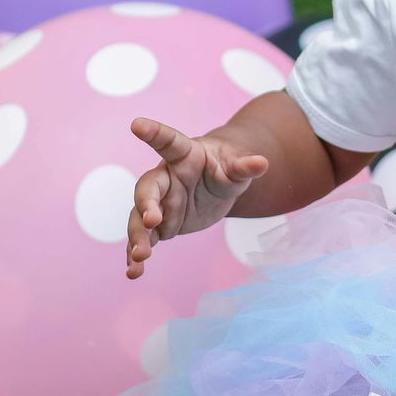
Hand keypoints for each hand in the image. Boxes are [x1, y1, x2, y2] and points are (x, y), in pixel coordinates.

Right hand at [125, 117, 268, 278]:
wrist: (218, 184)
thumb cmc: (226, 167)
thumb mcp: (237, 167)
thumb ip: (245, 166)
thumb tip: (262, 162)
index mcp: (183, 155)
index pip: (168, 141)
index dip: (153, 132)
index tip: (137, 124)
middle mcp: (165, 178)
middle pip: (148, 189)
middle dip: (147, 205)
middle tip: (152, 221)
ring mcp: (159, 202)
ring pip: (140, 218)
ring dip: (138, 237)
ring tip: (139, 258)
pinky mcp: (160, 224)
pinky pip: (145, 238)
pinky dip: (137, 254)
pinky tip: (134, 271)